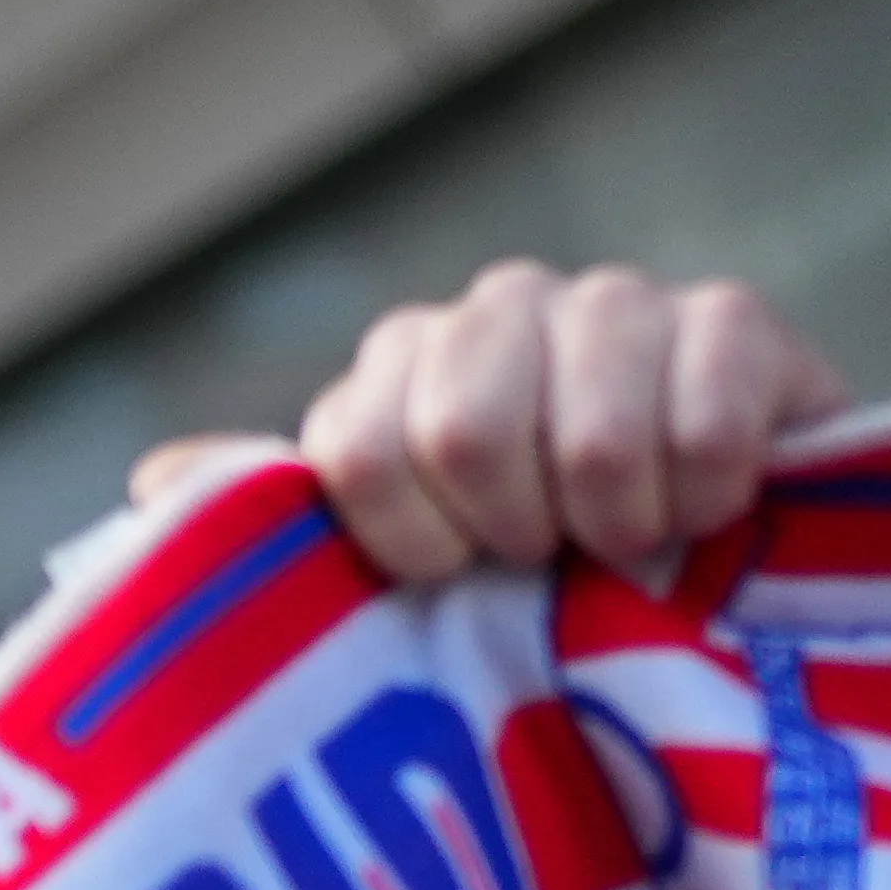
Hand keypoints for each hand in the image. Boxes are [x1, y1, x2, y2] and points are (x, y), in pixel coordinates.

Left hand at [303, 260, 842, 582]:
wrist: (734, 571)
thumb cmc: (547, 585)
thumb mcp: (406, 574)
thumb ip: (288, 525)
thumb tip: (156, 484)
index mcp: (400, 373)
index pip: (356, 450)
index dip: (413, 545)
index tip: (460, 578)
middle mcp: (495, 317)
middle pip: (460, 432)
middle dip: (515, 532)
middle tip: (554, 560)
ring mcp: (614, 304)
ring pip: (587, 434)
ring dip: (616, 527)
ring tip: (633, 544)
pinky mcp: (733, 320)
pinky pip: (703, 415)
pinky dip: (705, 494)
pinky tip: (709, 508)